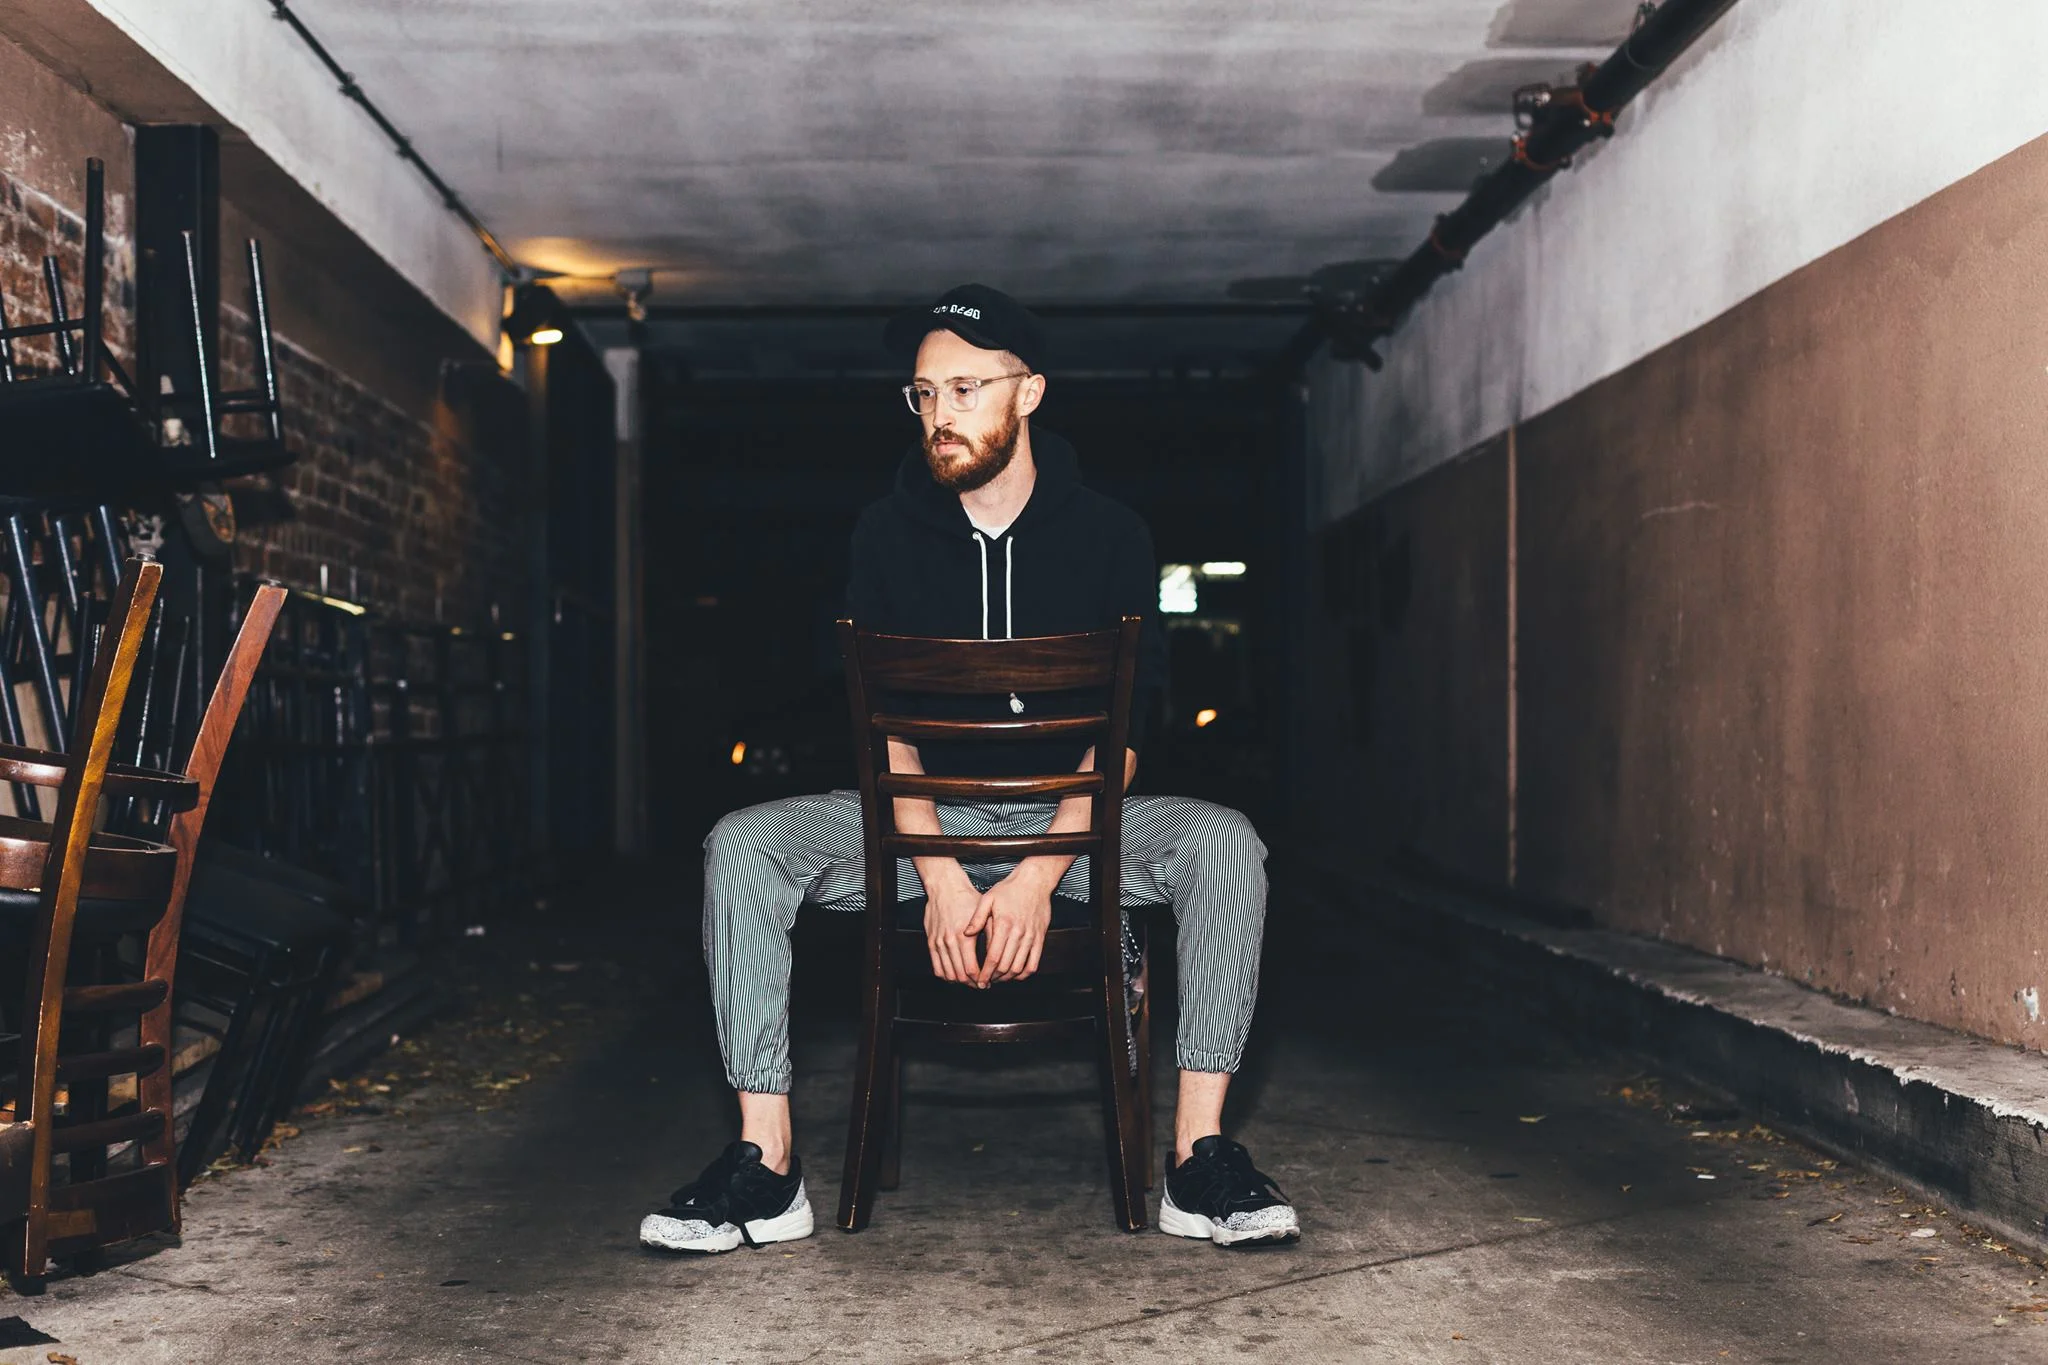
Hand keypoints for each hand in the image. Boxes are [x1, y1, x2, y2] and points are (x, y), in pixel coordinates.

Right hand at [924, 870, 984, 984]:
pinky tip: (955, 975)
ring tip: (970, 981)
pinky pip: (937, 967)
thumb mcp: (985, 913)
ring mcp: (939, 943)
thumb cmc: (967, 898)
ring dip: (960, 982)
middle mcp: (950, 941)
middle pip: (960, 975)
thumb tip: (999, 953)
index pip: (972, 969)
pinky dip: (946, 976)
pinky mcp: (931, 942)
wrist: (945, 887)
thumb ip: (991, 933)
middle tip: (981, 984)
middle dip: (972, 984)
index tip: (987, 982)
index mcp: (964, 936)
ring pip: (948, 974)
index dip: (980, 980)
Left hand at [969, 871, 1053, 986]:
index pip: (994, 957)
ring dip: (1007, 978)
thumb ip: (977, 918)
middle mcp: (1018, 933)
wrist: (1034, 882)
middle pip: (1006, 966)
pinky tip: (1014, 974)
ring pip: (1019, 968)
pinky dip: (1024, 974)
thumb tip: (966, 934)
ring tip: (997, 979)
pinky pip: (1033, 963)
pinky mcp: (1040, 939)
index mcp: (1004, 924)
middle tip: (985, 982)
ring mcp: (1031, 937)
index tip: (979, 980)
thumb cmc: (1009, 889)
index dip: (986, 972)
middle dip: (994, 978)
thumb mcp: (988, 898)